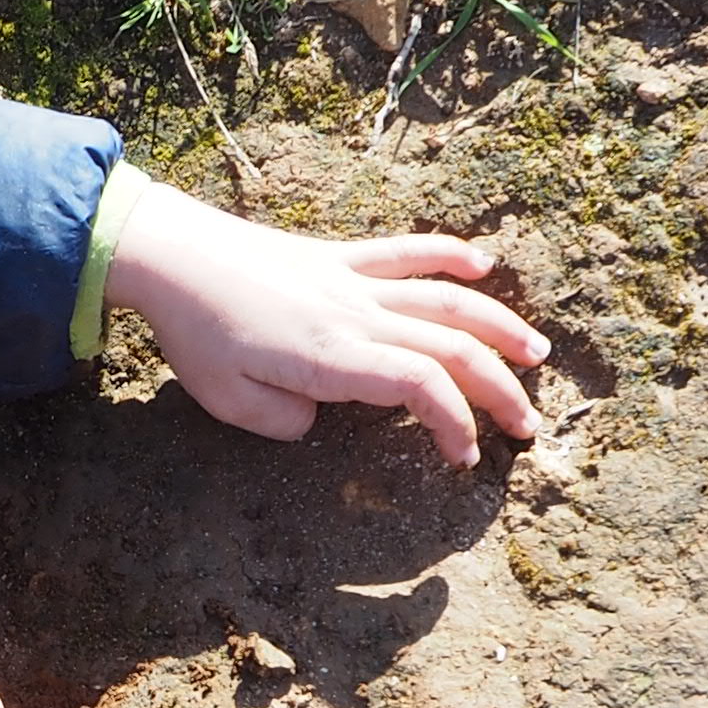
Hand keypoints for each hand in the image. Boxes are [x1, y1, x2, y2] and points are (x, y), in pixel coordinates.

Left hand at [99, 170, 547, 462]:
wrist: (171, 256)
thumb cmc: (194, 334)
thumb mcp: (228, 402)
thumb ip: (283, 423)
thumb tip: (319, 419)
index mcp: (334, 357)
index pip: (422, 385)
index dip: (455, 422)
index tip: (463, 456)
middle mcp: (357, 316)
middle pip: (451, 347)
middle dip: (499, 390)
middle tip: (527, 426)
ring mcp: (353, 281)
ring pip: (445, 299)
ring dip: (498, 325)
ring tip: (537, 353)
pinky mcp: (339, 257)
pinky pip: (406, 251)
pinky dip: (449, 254)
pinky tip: (483, 264)